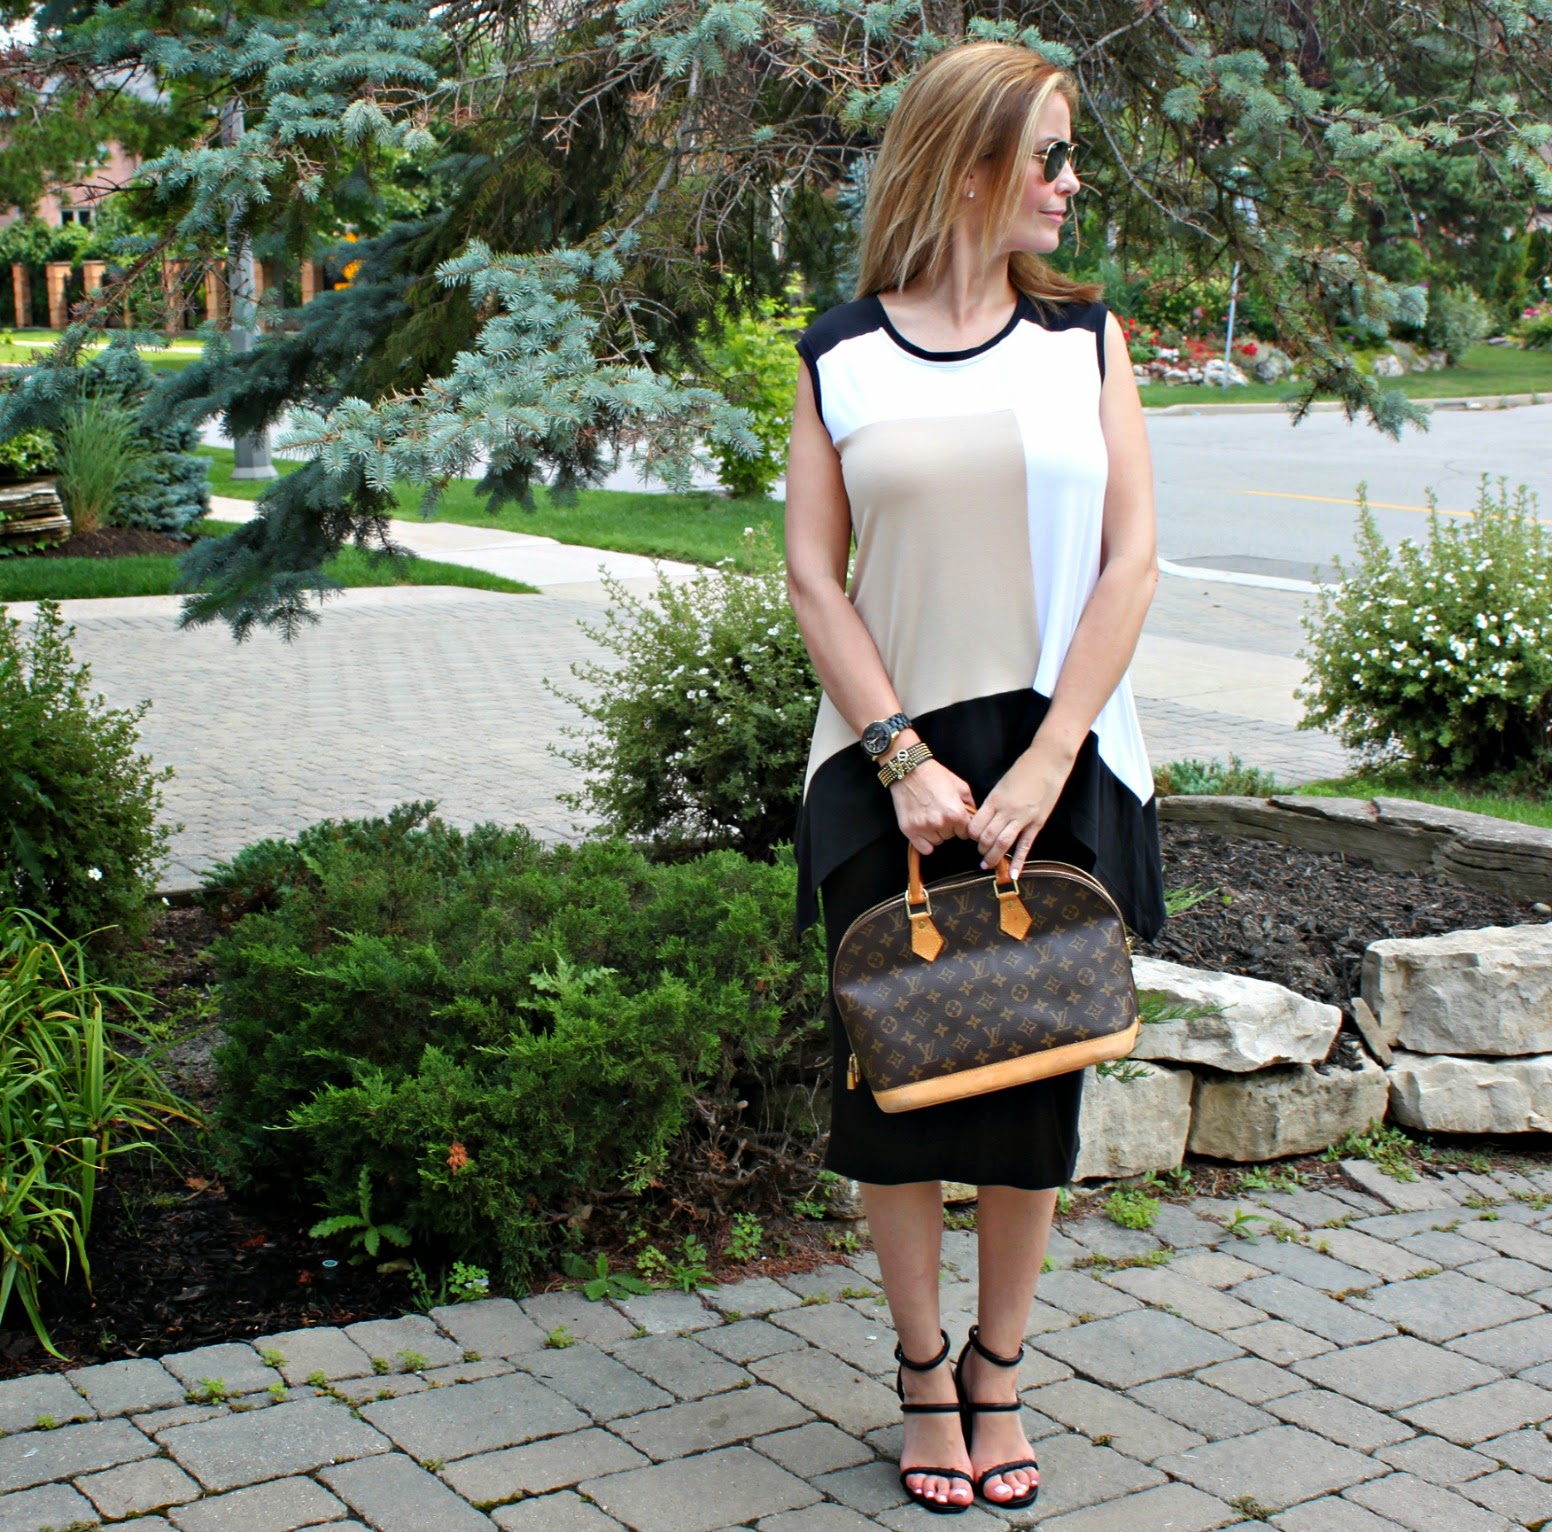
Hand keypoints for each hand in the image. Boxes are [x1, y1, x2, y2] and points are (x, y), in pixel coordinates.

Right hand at [890, 759, 974, 856]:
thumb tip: (975, 818)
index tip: (957, 819)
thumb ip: (971, 804)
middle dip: (949, 827)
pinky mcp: (909, 830)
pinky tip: (924, 830)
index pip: (967, 833)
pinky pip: (924, 848)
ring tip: (930, 817)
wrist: (909, 769)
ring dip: (936, 833)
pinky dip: (925, 842)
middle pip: (951, 837)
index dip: (962, 825)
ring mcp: (924, 828)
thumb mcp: (961, 786)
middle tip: (940, 813)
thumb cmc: (935, 775)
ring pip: (938, 841)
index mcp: (956, 813)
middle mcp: (941, 823)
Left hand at [968, 739, 1073, 877]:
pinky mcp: (1037, 822)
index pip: (976, 824)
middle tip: (980, 853)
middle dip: (981, 848)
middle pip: (987, 836)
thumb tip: (985, 819)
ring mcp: (1023, 817)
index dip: (971, 834)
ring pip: (1003, 843)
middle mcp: (1006, 810)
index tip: (972, 837)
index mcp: (994, 799)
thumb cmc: (1024, 769)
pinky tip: (1013, 874)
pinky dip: (1018, 861)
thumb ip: (993, 802)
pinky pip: (1025, 846)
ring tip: (987, 864)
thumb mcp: (1002, 784)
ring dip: (993, 857)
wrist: (1048, 762)